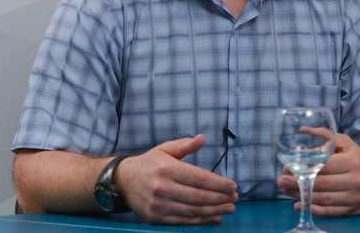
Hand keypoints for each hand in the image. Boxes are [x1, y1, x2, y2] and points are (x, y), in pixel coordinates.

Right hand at [115, 134, 237, 223]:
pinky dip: (201, 220)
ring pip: (193, 210)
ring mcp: (159, 204)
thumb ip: (185, 145)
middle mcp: (162, 187)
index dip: (218, 183)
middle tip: (235, 198)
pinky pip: (183, 220)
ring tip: (229, 208)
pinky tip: (214, 217)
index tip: (233, 185)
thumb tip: (202, 138)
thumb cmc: (150, 163)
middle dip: (220, 198)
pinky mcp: (156, 217)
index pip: (199, 178)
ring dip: (214, 210)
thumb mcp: (166, 149)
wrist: (123, 181)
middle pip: (198, 196)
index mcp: (167, 168)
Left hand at [277, 133, 359, 216]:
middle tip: (281, 181)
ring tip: (286, 191)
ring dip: (302, 196)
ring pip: (324, 199)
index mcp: (353, 161)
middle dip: (299, 183)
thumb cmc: (358, 158)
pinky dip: (313, 210)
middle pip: (323, 184)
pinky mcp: (353, 210)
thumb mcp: (346, 143)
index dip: (305, 168)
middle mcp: (355, 180)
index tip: (288, 168)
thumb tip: (304, 130)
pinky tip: (299, 204)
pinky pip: (331, 211)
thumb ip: (325, 136)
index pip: (326, 166)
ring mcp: (355, 197)